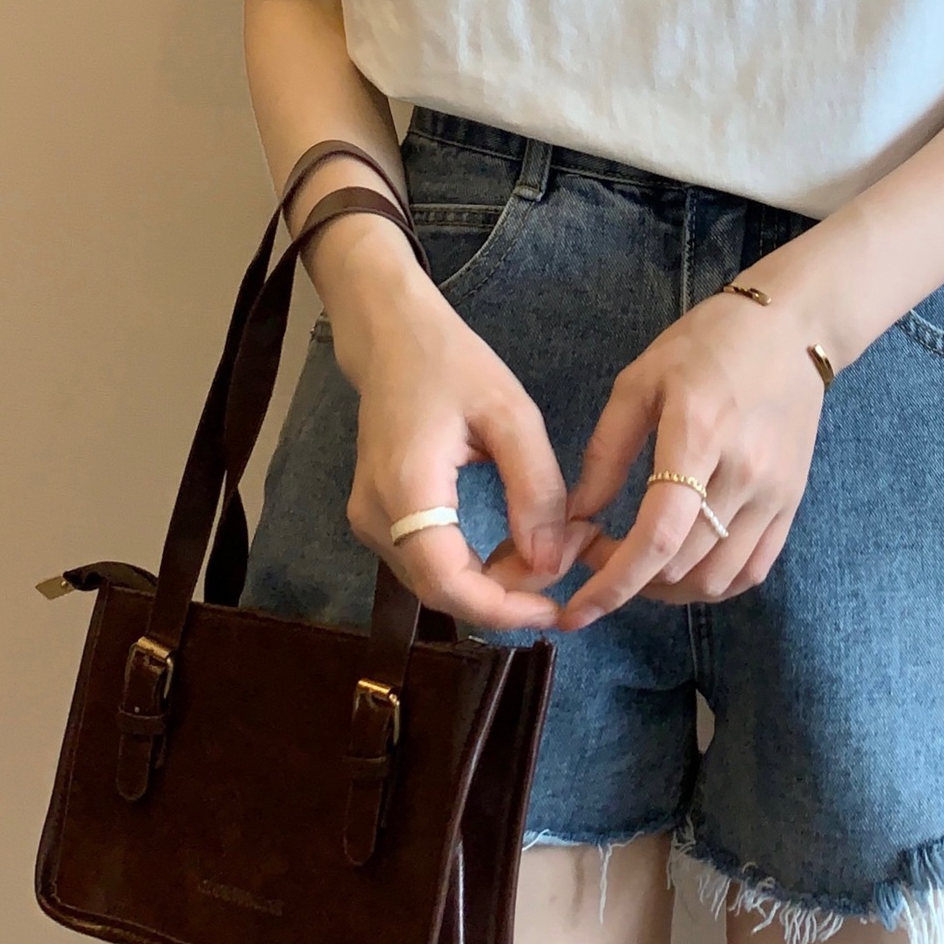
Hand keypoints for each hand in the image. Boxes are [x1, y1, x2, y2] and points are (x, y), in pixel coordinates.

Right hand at [318, 217, 597, 630]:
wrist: (391, 335)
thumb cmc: (451, 363)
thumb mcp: (510, 413)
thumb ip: (535, 488)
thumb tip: (552, 563)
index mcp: (406, 488)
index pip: (447, 583)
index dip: (503, 608)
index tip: (557, 609)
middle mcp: (377, 516)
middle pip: (444, 590)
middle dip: (511, 592)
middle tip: (571, 556)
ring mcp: (372, 521)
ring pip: (438, 582)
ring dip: (498, 580)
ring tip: (554, 544)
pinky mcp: (380, 518)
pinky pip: (430, 562)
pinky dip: (477, 564)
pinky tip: (518, 541)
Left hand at [551, 284, 826, 629]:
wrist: (793, 328)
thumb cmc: (706, 343)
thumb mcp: (640, 381)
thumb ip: (606, 451)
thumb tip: (576, 517)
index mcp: (698, 435)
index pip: (659, 535)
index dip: (614, 582)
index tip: (577, 608)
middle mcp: (743, 474)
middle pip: (683, 566)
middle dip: (628, 580)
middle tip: (596, 555)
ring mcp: (775, 494)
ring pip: (717, 580)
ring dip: (668, 589)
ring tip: (637, 563)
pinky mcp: (792, 503)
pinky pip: (752, 570)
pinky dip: (712, 583)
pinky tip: (681, 566)